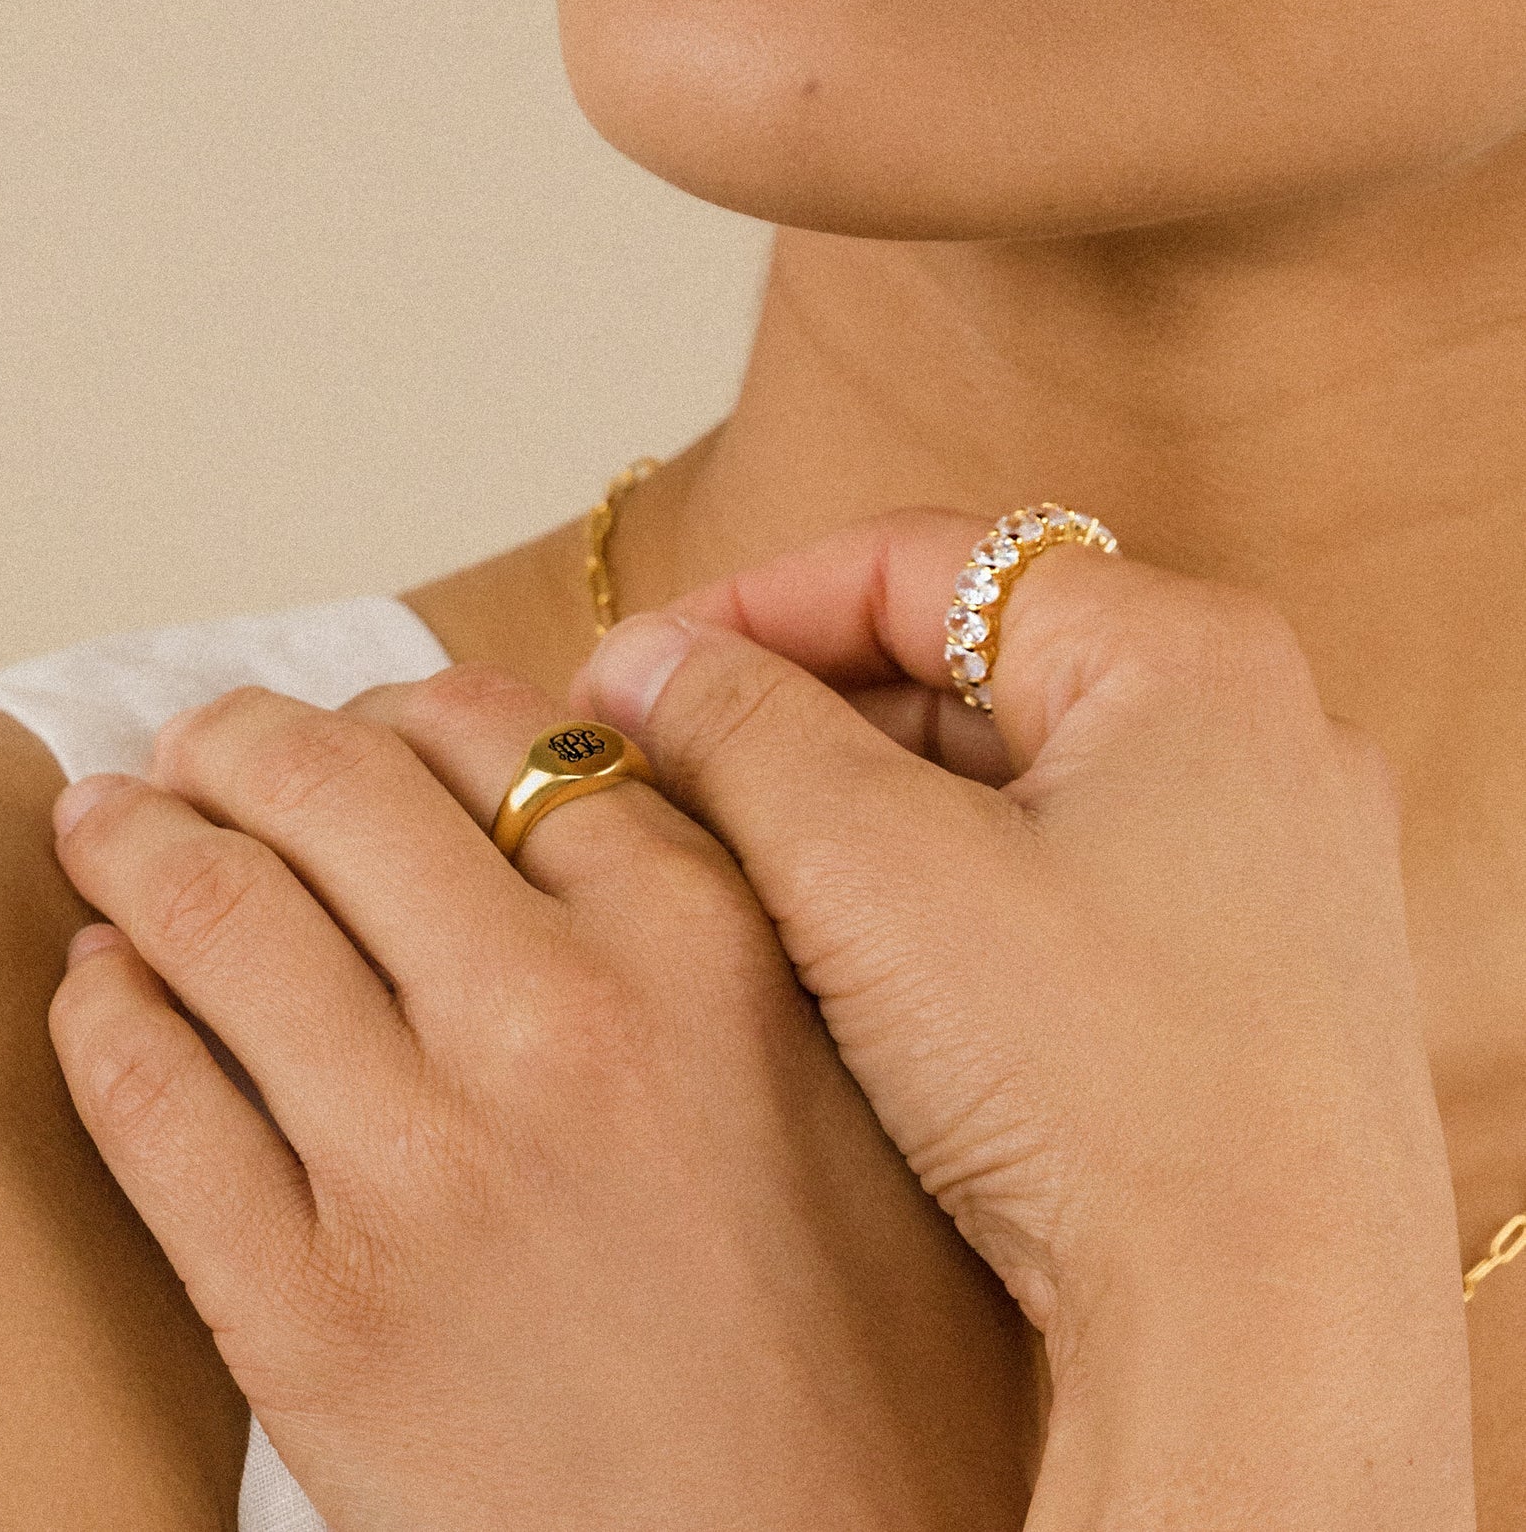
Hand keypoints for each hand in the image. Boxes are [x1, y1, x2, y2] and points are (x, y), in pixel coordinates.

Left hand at [45, 665, 1032, 1530]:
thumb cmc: (871, 1355)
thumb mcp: (868, 1084)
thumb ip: (739, 920)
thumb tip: (587, 798)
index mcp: (708, 953)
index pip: (508, 736)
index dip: (417, 705)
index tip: (376, 716)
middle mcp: (558, 1028)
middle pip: (338, 795)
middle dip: (249, 740)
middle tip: (210, 737)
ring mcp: (418, 1172)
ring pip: (217, 921)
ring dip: (140, 841)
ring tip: (116, 817)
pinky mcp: (308, 1322)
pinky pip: (148, 1104)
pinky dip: (102, 1013)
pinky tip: (104, 981)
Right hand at [571, 507, 1473, 1528]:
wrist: (1267, 1340)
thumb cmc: (1106, 1090)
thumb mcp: (870, 870)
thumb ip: (738, 730)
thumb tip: (642, 663)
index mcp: (1186, 657)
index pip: (922, 563)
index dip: (751, 607)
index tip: (635, 674)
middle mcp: (1246, 735)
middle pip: (963, 666)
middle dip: (799, 714)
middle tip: (669, 775)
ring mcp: (1255, 857)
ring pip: (1004, 777)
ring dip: (860, 805)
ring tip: (736, 866)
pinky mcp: (1237, 964)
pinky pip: (1053, 871)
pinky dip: (940, 884)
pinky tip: (846, 945)